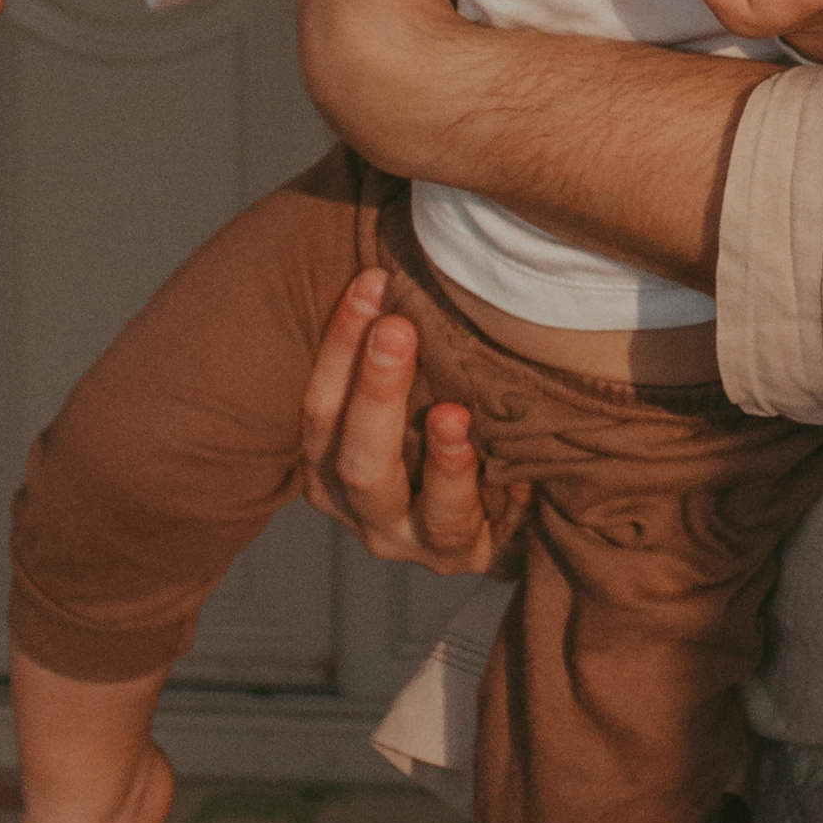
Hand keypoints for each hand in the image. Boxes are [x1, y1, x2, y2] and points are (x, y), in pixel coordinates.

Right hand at [297, 267, 512, 571]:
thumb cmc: (439, 431)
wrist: (502, 512)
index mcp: (329, 463)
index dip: (341, 343)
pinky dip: (471, 484)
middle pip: (354, 456)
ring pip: (405, 502)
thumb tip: (397, 266)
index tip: (373, 282)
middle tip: (397, 328)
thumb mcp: (413, 393)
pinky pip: (460, 527)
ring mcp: (408, 539)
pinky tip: (487, 448)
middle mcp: (358, 507)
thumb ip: (394, 348)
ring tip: (451, 413)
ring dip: (433, 456)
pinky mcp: (459, 557)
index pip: (319, 406)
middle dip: (374, 390)